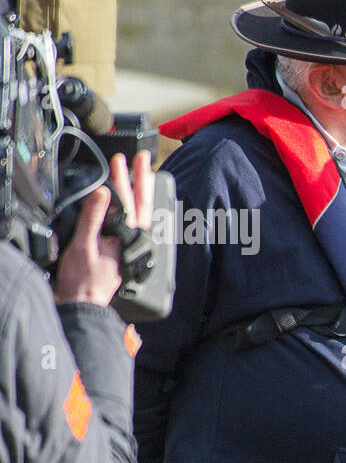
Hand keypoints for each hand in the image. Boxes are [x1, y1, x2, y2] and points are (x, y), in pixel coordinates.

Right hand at [53, 151, 154, 305]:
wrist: (87, 304)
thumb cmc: (84, 279)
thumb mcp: (84, 244)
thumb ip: (94, 217)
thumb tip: (104, 192)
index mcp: (127, 235)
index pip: (128, 200)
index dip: (124, 177)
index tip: (121, 158)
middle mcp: (135, 239)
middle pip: (143, 203)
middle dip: (142, 178)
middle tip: (143, 158)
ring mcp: (132, 245)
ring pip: (143, 213)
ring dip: (142, 192)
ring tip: (144, 175)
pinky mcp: (127, 251)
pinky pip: (137, 224)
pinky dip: (137, 209)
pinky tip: (134, 206)